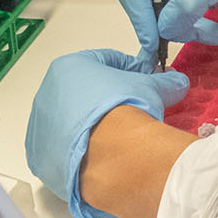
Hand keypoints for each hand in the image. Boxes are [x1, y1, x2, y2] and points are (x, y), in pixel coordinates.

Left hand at [25, 48, 188, 217]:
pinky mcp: (40, 156)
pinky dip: (80, 149)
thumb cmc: (125, 108)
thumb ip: (163, 81)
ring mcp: (40, 126)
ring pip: (71, 121)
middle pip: (83, 92)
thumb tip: (177, 82)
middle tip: (130, 109)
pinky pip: (62, 148)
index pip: (103, 61)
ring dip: (91, 124)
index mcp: (68, 67)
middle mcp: (47, 93)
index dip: (128, 68)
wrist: (112, 153)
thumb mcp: (150, 87)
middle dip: (107, 98)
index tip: (143, 78)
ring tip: (116, 135)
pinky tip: (100, 154)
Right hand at [117, 0, 217, 65]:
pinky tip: (216, 34)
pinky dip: (194, 29)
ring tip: (209, 35)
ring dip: (183, 28)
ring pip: (164, 10)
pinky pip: (182, 16)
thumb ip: (184, 5)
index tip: (149, 36)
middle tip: (170, 44)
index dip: (137, 7)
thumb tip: (161, 31)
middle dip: (161, 21)